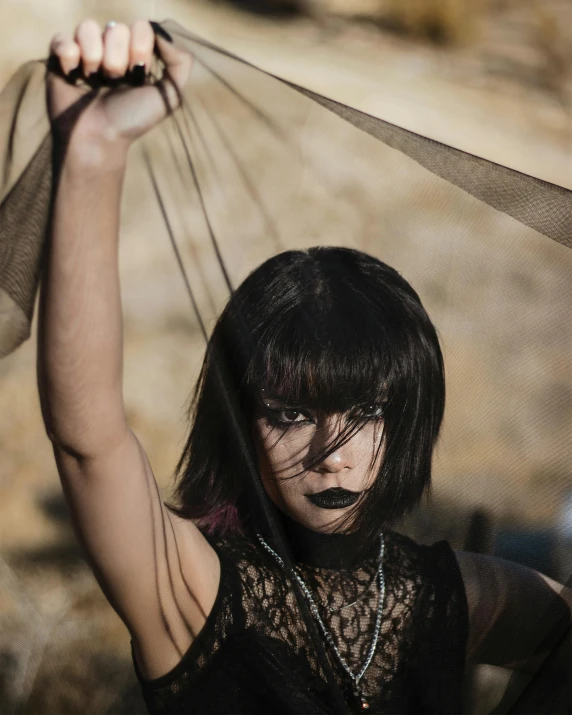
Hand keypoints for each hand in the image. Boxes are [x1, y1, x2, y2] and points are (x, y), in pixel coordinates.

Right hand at [47, 19, 192, 159]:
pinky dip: (70, 58)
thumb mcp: (170, 96)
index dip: (139, 50)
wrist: (99, 138)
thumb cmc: (133, 120)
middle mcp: (110, 49)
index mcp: (136, 54)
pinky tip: (74, 78)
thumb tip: (163, 33)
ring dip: (94, 59)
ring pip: (88, 28)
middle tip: (114, 84)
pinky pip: (63, 39)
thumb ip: (181, 62)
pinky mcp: (59, 57)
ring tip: (94, 82)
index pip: (140, 27)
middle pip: (115, 28)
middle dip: (117, 61)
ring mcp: (84, 51)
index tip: (137, 77)